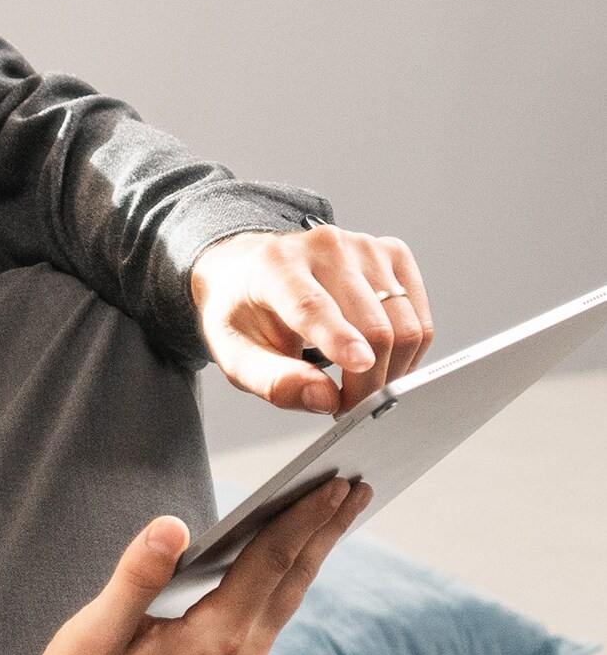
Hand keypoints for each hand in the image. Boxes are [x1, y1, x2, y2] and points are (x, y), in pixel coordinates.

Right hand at [0, 479, 369, 654]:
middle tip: (358, 488)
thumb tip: (172, 526)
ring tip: (331, 520)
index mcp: (212, 644)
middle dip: (325, 532)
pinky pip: (267, 624)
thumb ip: (137, 577)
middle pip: (293, 583)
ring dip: (309, 558)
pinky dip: (283, 586)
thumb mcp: (95, 632)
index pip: (269, 565)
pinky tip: (282, 570)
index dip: (302, 518)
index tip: (335, 482)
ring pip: (284, 605)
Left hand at [190, 224, 433, 414]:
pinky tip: (379, 360)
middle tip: (349, 408)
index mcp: (276, 266)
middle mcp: (325, 246)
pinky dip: (407, 351)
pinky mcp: (393, 254)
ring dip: (391, 370)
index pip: (313, 305)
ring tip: (361, 386)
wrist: (250, 271)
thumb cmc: (243, 314)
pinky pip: (419, 317)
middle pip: (371, 325)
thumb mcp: (235, 355)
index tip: (359, 366)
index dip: (338, 338)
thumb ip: (275, 381)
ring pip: (405, 325)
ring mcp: (365, 246)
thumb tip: (325, 400)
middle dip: (369, 382)